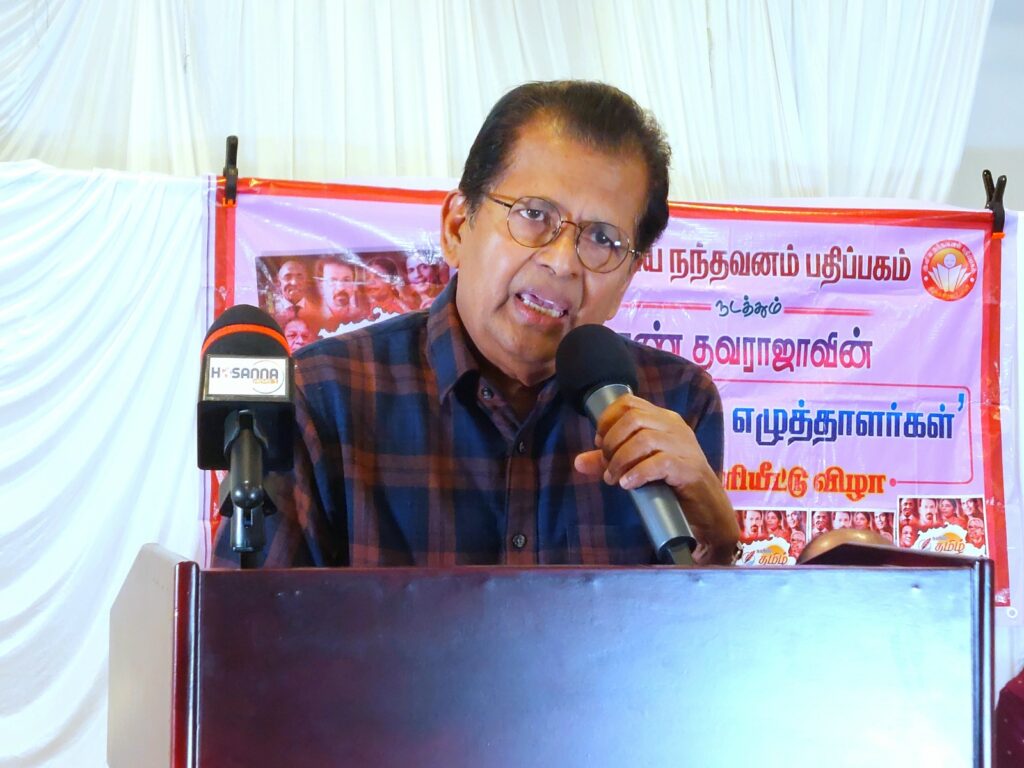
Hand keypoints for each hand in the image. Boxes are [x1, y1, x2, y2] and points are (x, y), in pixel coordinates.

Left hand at [573, 393, 738, 563]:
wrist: (707, 510)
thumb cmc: (671, 484)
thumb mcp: (636, 468)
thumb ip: (609, 462)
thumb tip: (578, 463)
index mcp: (662, 419)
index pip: (629, 403)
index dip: (607, 420)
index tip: (599, 443)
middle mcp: (674, 427)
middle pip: (634, 419)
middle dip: (612, 442)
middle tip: (607, 465)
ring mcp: (684, 446)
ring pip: (645, 439)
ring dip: (621, 460)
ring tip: (614, 479)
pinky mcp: (689, 468)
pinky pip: (660, 462)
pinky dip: (638, 473)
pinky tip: (628, 485)